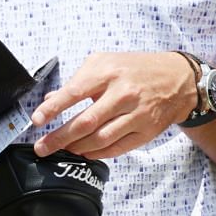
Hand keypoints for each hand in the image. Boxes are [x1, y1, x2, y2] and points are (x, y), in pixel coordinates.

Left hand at [28, 51, 198, 160]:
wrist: (179, 79)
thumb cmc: (137, 69)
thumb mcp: (106, 62)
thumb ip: (79, 80)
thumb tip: (51, 99)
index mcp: (109, 72)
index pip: (75, 92)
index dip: (53, 109)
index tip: (37, 120)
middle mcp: (123, 93)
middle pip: (85, 122)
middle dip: (59, 138)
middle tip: (42, 147)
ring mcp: (136, 114)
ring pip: (99, 139)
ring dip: (76, 147)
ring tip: (62, 149)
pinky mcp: (145, 131)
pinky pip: (116, 148)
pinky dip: (96, 153)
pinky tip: (84, 151)